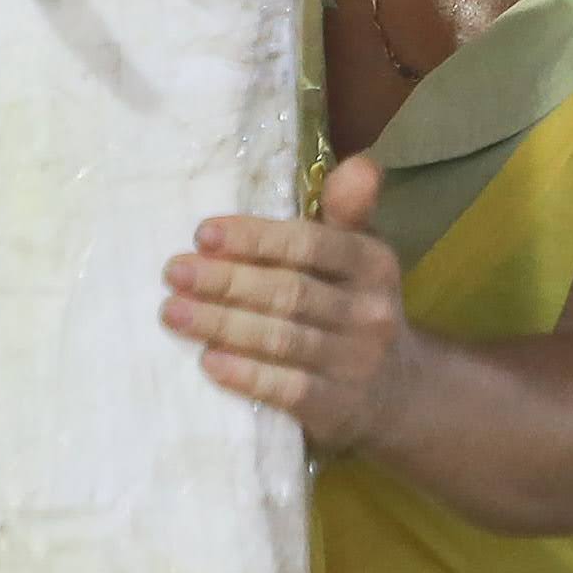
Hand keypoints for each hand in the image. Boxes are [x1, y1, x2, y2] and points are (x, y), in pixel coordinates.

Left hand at [164, 155, 410, 451]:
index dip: (255, 238)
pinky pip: (289, 390)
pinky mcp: (339, 408)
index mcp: (372, 263)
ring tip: (172, 313)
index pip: (310, 244)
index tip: (202, 234)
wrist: (400, 392)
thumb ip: (345, 211)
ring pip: (282, 339)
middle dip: (225, 280)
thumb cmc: (354, 306)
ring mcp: (357, 362)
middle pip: (289, 291)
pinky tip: (209, 362)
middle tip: (172, 272)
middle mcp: (370, 311)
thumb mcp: (359, 255)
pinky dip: (247, 375)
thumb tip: (360, 164)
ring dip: (222, 324)